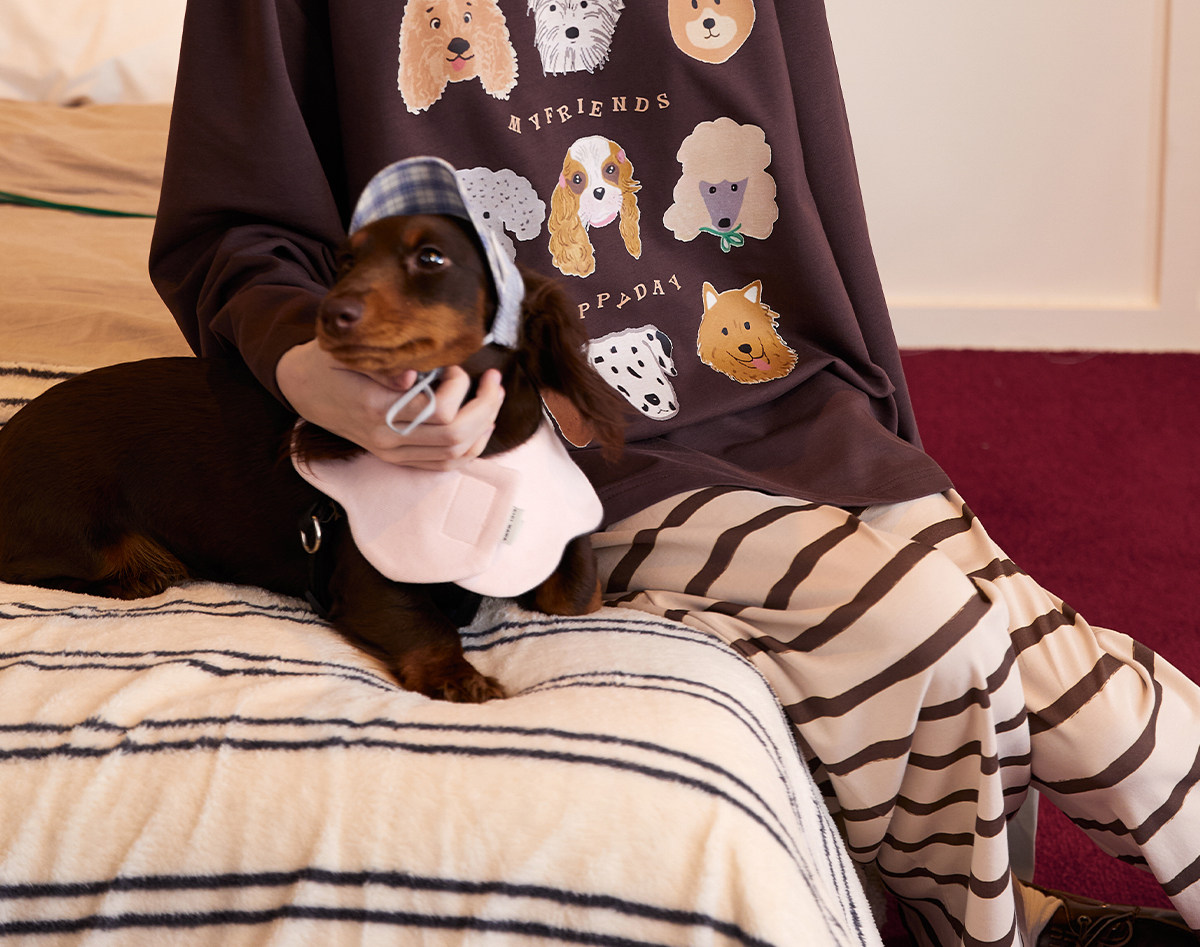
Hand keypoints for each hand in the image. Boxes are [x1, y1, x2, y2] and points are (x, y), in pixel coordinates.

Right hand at [276, 340, 503, 469]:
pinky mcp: (396, 458)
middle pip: (455, 437)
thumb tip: (416, 374)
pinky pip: (443, 466)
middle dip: (485, 407)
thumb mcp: (348, 352)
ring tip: (493, 398)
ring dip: (483, 426)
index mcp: (375, 409)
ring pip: (454, 454)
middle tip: (495, 381)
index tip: (455, 366)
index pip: (438, 411)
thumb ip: (383, 364)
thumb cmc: (329, 362)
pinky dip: (470, 449)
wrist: (303, 388)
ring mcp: (392, 453)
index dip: (459, 387)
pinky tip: (481, 425)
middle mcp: (386, 439)